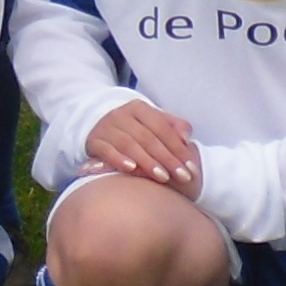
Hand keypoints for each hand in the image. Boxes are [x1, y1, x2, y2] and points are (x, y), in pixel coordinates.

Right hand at [84, 98, 201, 194]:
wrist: (102, 130)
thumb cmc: (136, 131)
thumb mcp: (154, 124)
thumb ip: (174, 127)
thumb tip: (186, 137)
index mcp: (139, 108)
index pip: (161, 127)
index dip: (178, 148)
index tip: (191, 167)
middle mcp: (120, 114)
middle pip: (147, 137)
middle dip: (167, 159)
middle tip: (182, 177)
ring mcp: (105, 127)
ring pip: (128, 143)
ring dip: (147, 161)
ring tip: (163, 177)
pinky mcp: (93, 141)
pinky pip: (106, 150)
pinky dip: (118, 159)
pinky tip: (131, 169)